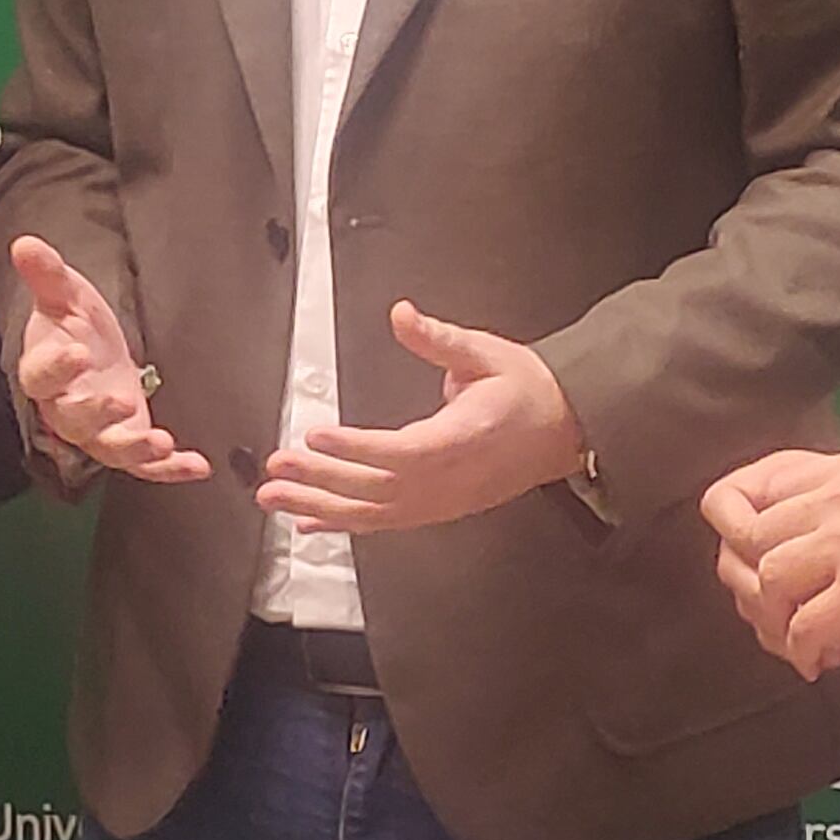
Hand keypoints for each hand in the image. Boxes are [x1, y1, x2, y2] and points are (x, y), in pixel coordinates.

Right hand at [6, 238, 207, 482]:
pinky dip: (171, 470)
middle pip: (74, 420)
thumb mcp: (64, 295)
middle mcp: (66, 409)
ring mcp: (97, 431)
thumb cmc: (70, 323)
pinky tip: (198, 466)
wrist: (89, 350)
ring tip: (161, 443)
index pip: (40, 376)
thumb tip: (25, 243)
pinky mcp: (127, 441)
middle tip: (123, 403)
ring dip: (135, 449)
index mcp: (43, 373)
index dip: (56, 368)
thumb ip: (47, 275)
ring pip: (110, 448)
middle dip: (98, 414)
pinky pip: (145, 465)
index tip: (76, 352)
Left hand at [257, 302, 582, 532]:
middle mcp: (450, 480)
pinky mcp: (439, 509)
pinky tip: (308, 521)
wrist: (565, 430)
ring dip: (320, 506)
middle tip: (275, 468)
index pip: (402, 451)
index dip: (356, 448)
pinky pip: (385, 523)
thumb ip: (439, 339)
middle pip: (377, 488)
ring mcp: (443, 501)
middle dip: (321, 479)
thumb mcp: (487, 353)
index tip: (316, 434)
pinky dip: (343, 524)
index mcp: (463, 439)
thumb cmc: (528, 391)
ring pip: (374, 513)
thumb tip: (402, 315)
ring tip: (274, 497)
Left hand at [702, 445, 839, 679]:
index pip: (764, 478)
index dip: (737, 517)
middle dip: (746, 577)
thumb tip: (812, 531)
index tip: (743, 551)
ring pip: (765, 578)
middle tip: (771, 608)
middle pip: (750, 532)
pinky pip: (802, 626)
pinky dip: (804, 650)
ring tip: (799, 638)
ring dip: (774, 618)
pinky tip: (827, 659)